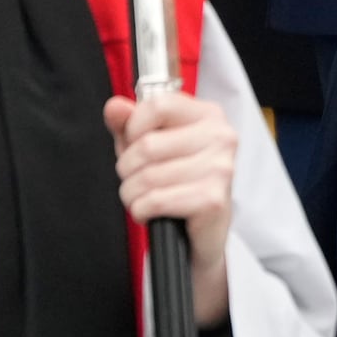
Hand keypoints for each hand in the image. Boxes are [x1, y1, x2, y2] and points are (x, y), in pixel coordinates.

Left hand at [104, 89, 236, 322]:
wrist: (203, 231)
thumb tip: (114, 107)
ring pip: (147, 176)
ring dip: (132, 194)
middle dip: (127, 169)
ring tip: (142, 198)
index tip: (133, 144)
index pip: (157, 105)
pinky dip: (141, 210)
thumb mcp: (150, 145)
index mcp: (208, 115)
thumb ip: (130, 123)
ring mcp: (220, 169)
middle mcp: (221, 137)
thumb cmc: (178, 182)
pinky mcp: (212, 199)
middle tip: (136, 179)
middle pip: (147, 145)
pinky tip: (150, 212)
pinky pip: (156, 200)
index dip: (133, 127)